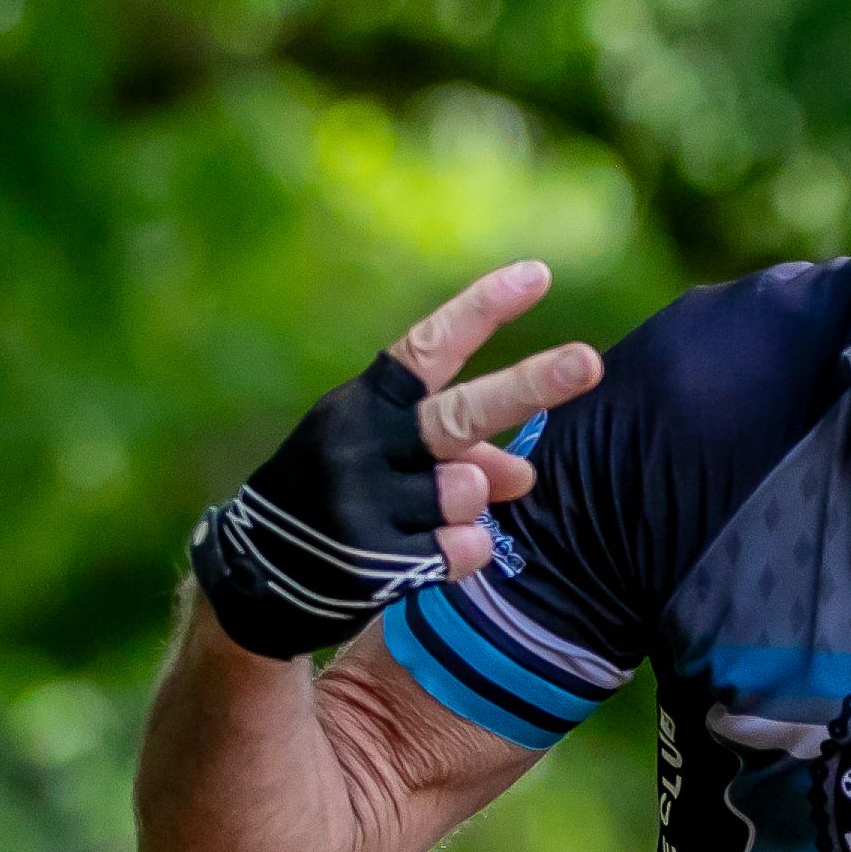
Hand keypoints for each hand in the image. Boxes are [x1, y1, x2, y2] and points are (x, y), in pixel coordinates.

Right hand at [186, 262, 601, 658]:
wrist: (260, 577)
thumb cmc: (340, 492)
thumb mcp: (384, 453)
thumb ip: (459, 448)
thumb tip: (524, 473)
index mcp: (364, 402)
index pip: (429, 347)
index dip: (484, 309)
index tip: (540, 274)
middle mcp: (361, 444)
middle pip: (462, 415)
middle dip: (531, 386)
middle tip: (591, 362)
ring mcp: (364, 504)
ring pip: (468, 492)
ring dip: (470, 501)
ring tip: (430, 511)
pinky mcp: (373, 562)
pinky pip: (465, 549)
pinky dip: (463, 550)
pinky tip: (421, 553)